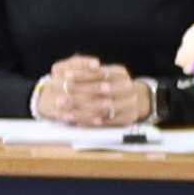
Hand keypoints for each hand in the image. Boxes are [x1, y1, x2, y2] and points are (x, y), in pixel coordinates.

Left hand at [31, 57, 148, 130]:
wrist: (135, 99)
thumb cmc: (112, 84)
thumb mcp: (104, 74)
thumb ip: (89, 72)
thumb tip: (67, 74)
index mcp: (120, 73)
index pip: (100, 73)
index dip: (82, 74)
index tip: (66, 76)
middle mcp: (128, 87)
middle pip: (101, 90)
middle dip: (79, 95)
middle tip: (58, 99)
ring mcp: (131, 103)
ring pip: (103, 108)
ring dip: (81, 112)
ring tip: (63, 113)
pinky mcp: (129, 117)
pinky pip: (106, 121)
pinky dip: (90, 122)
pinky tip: (76, 122)